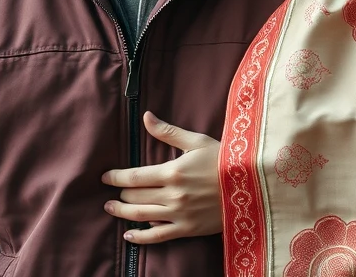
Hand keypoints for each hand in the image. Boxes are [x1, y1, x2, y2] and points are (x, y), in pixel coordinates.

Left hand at [102, 112, 222, 243]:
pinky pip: (157, 237)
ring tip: (111, 208)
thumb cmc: (223, 158)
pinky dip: (140, 237)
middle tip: (112, 190)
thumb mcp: (196, 141)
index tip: (105, 176)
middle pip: (135, 197)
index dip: (116, 177)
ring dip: (122, 213)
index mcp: (172, 172)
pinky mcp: (187, 229)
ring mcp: (178, 215)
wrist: (250, 184)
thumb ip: (167, 132)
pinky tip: (129, 235)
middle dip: (120, 194)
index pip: (134, 176)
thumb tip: (145, 117)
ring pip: (141, 216)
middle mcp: (172, 195)